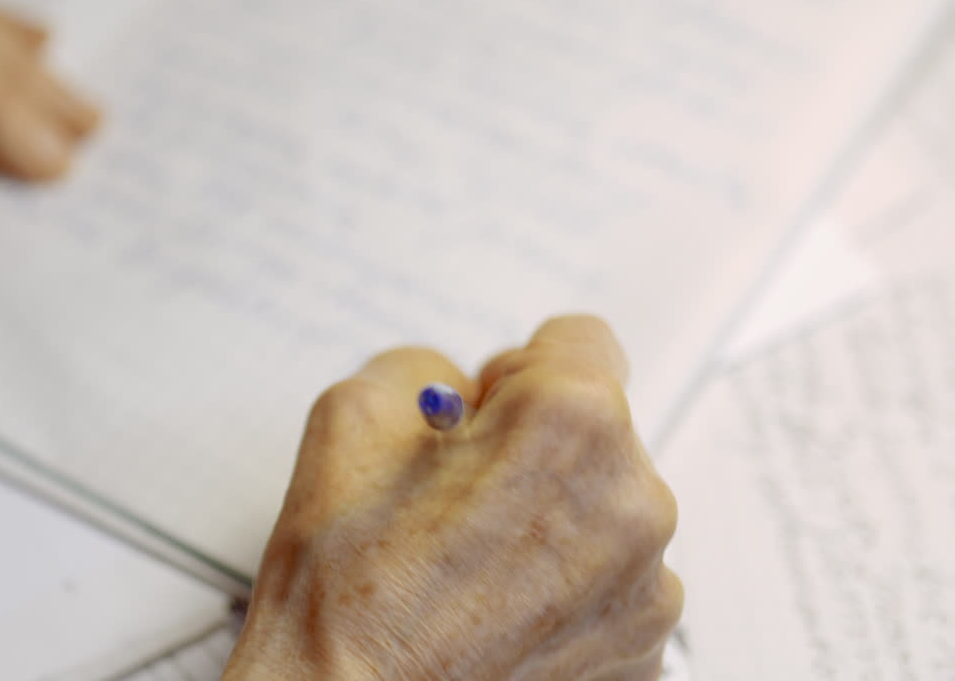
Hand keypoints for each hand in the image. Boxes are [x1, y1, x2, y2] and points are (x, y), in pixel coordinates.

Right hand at [224, 316, 682, 680]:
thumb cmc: (343, 590)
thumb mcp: (350, 415)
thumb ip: (424, 370)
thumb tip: (465, 393)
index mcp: (572, 423)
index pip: (579, 341)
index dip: (512, 373)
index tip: (479, 415)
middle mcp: (634, 501)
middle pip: (594, 432)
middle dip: (530, 449)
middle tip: (454, 499)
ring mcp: (647, 589)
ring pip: (602, 511)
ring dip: (550, 521)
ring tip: (468, 570)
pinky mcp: (642, 654)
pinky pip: (609, 584)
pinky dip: (561, 589)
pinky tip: (493, 615)